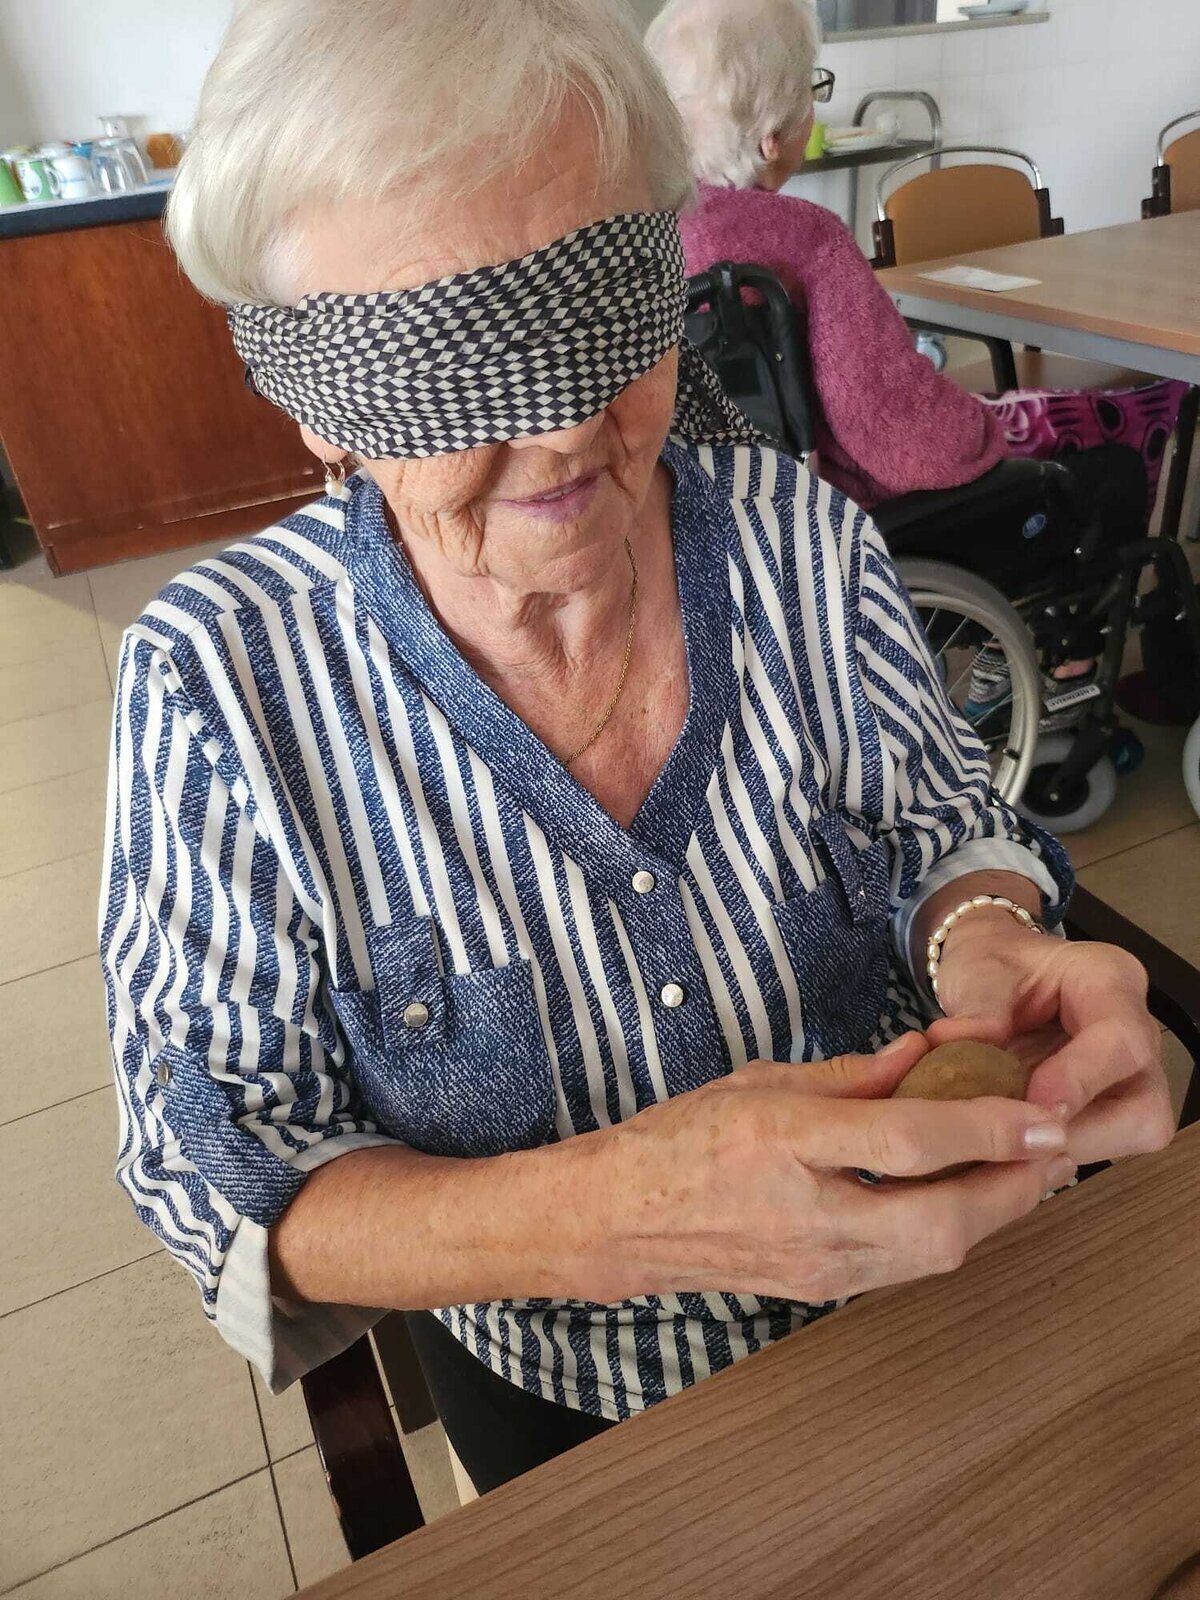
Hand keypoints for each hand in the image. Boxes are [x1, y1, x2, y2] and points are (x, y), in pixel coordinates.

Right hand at [605, 1035, 1074, 1305]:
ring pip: (934, 1256)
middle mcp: (805, 1218)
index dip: (984, 1127)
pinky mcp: (823, 1290)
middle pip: (941, 1223)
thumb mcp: (759, 1081)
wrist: (617, 1220)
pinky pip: (907, 1266)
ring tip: (1023, 1169)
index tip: (1040, 1112)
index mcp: (781, 1143)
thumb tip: (921, 1056)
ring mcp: (815, 1267)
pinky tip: (965, 1198)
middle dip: (1011, 1187)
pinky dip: (950, 1231)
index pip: (906, 1143)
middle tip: (1052, 1147)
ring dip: (991, 1213)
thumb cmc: (678, 1140)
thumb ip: (849, 1074)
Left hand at [930, 909, 1174, 1165]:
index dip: (1081, 1080)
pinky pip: (1100, 1142)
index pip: (1120, 1040)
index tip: (1034, 1104)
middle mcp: (1136, 1032)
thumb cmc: (995, 965)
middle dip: (1081, 1132)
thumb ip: (977, 1005)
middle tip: (1016, 1139)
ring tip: (1007, 1147)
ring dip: (1065, 1148)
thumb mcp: (979, 968)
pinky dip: (1053, 1152)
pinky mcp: (1110, 1107)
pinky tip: (1010, 1149)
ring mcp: (1129, 1076)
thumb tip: (959, 1044)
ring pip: (1130, 1134)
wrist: (994, 974)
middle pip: (1144, 1107)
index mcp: (1110, 982)